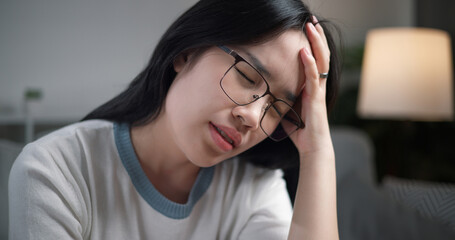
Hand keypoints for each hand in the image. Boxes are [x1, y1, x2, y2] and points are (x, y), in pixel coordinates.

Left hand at [288, 16, 333, 158]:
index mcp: (312, 86)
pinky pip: (314, 78)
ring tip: (310, 27)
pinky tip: (304, 52)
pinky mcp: (316, 99)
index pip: (315, 60)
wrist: (312, 146)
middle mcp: (318, 85)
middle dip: (316, 37)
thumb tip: (269, 93)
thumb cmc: (301, 131)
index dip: (312, 44)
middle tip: (311, 21)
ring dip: (315, 43)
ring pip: (321, 62)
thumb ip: (284, 98)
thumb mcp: (289, 110)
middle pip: (321, 55)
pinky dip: (310, 64)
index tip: (306, 29)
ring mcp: (319, 91)